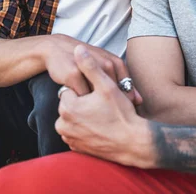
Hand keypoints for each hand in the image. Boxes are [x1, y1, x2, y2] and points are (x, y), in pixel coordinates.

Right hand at [43, 34, 141, 105]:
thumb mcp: (106, 66)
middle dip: (112, 107)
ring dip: (96, 107)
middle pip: (114, 95)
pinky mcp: (73, 75)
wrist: (58, 49)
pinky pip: (80, 97)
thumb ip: (123, 82)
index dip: (126, 103)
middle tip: (107, 114)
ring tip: (93, 111)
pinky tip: (80, 104)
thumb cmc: (86, 61)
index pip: (127, 88)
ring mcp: (90, 69)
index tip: (123, 112)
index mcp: (115, 62)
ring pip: (96, 97)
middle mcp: (105, 64)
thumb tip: (140, 101)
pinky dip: (81, 103)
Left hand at [55, 45, 152, 167]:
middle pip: (72, 104)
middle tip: (104, 107)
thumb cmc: (121, 114)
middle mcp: (62, 124)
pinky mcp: (75, 148)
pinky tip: (101, 128)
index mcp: (67, 107)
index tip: (100, 97)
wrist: (133, 144)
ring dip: (85, 115)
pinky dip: (86, 129)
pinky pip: (78, 132)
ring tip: (103, 117)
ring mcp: (68, 138)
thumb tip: (77, 48)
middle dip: (84, 103)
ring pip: (74, 118)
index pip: (71, 90)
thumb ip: (90, 66)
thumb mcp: (107, 86)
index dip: (87, 90)